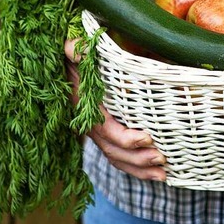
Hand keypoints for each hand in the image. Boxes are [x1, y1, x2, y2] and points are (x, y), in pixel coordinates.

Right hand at [64, 39, 165, 180]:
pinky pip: (116, 154)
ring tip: (163, 175)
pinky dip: (133, 166)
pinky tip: (152, 172)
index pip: (105, 130)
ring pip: (115, 157)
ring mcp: (95, 131)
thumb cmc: (70, 56)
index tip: (147, 138)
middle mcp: (88, 124)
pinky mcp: (102, 132)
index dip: (126, 138)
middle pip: (114, 150)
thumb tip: (81, 49)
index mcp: (84, 107)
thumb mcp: (70, 48)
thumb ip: (76, 49)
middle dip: (138, 159)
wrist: (59, 64)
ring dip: (138, 168)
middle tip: (162, 160)